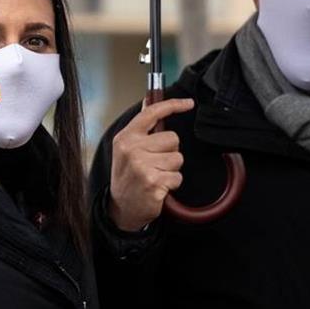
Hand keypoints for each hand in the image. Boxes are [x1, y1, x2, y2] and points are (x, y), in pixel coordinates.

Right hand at [107, 98, 195, 231]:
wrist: (122, 208)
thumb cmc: (127, 177)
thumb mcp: (126, 148)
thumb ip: (141, 126)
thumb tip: (149, 100)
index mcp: (126, 137)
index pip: (152, 113)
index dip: (173, 105)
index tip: (188, 103)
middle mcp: (132, 149)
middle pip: (172, 138)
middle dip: (170, 151)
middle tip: (155, 163)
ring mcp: (142, 165)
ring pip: (178, 158)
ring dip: (172, 169)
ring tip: (156, 175)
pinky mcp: (153, 181)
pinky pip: (177, 177)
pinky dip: (172, 183)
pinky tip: (159, 186)